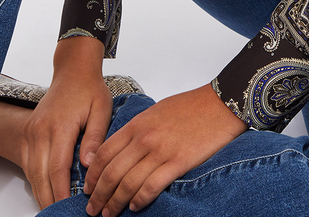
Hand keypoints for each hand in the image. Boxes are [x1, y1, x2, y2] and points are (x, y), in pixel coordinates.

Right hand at [21, 37, 109, 208]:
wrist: (72, 70)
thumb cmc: (89, 88)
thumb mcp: (101, 109)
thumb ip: (96, 137)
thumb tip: (88, 165)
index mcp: (60, 126)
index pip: (58, 168)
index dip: (62, 191)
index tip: (69, 207)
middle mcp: (40, 131)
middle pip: (41, 175)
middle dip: (49, 198)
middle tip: (60, 215)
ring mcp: (31, 132)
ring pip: (32, 171)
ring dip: (41, 192)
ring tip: (54, 208)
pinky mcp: (28, 133)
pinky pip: (28, 163)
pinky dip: (36, 179)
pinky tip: (46, 190)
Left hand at [82, 84, 247, 216]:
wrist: (220, 103)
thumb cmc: (191, 106)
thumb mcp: (157, 111)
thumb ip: (138, 130)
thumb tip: (124, 150)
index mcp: (138, 124)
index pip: (104, 153)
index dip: (92, 175)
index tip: (88, 188)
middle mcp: (144, 138)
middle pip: (111, 172)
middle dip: (99, 195)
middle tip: (92, 209)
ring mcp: (160, 151)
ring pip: (127, 183)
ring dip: (115, 202)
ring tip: (109, 214)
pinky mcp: (178, 163)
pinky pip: (151, 187)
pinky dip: (140, 200)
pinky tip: (135, 207)